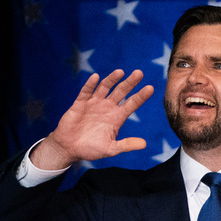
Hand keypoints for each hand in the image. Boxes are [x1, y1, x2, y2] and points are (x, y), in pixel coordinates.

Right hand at [31, 69, 154, 168]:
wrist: (70, 149)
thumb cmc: (91, 149)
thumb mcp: (111, 149)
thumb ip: (126, 145)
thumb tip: (145, 144)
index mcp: (117, 117)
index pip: (132, 104)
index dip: (140, 96)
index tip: (150, 88)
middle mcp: (108, 107)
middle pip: (121, 92)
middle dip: (130, 82)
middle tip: (139, 73)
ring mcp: (94, 104)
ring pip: (105, 88)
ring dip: (112, 79)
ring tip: (120, 72)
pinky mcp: (80, 104)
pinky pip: (86, 92)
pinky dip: (90, 84)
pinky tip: (96, 77)